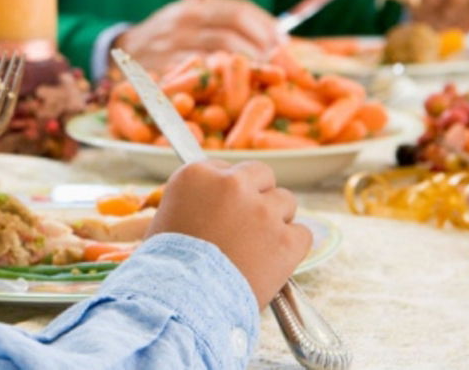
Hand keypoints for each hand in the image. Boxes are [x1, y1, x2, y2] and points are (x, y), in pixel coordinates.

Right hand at [115, 0, 282, 72]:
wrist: (123, 50)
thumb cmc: (171, 37)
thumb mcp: (195, 20)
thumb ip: (228, 24)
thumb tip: (279, 37)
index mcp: (195, 5)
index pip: (239, 10)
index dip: (266, 26)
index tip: (284, 42)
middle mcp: (182, 21)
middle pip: (232, 31)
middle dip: (262, 48)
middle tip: (278, 65)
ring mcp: (171, 45)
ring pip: (219, 53)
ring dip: (247, 67)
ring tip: (262, 77)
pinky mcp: (162, 69)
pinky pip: (199, 76)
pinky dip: (221, 82)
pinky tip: (234, 89)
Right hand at [145, 160, 310, 307]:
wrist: (183, 301)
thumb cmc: (167, 266)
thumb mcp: (166, 219)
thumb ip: (194, 201)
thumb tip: (209, 205)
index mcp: (197, 175)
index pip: (225, 168)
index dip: (227, 192)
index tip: (225, 210)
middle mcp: (232, 184)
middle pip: (261, 174)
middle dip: (258, 195)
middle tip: (248, 223)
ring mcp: (262, 211)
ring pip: (285, 201)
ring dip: (276, 220)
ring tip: (258, 247)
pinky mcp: (286, 239)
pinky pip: (303, 233)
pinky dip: (292, 248)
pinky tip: (274, 261)